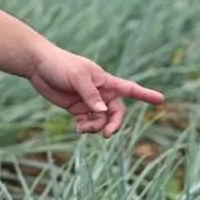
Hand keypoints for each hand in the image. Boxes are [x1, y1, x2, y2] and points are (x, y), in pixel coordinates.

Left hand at [28, 47, 165, 137]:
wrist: (39, 66)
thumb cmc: (61, 65)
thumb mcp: (77, 77)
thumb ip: (90, 95)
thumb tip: (103, 112)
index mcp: (106, 81)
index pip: (130, 88)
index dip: (145, 95)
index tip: (160, 100)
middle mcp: (101, 92)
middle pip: (116, 112)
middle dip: (114, 124)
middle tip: (107, 134)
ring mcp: (89, 101)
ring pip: (102, 120)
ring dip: (96, 127)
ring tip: (82, 127)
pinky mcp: (77, 108)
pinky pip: (88, 123)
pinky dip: (86, 128)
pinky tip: (78, 127)